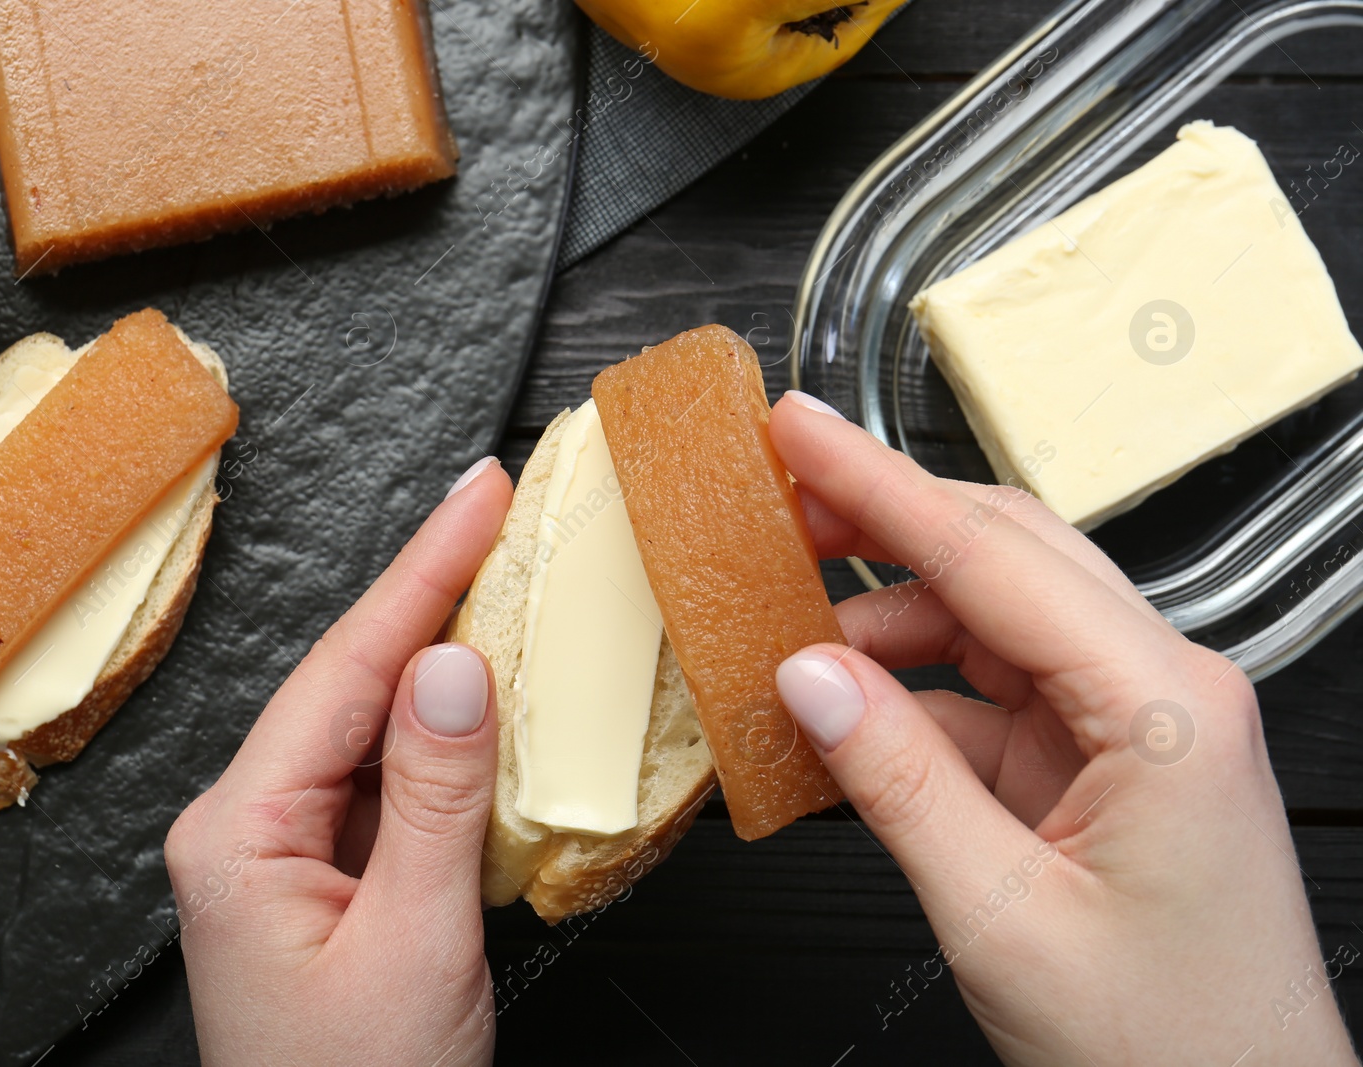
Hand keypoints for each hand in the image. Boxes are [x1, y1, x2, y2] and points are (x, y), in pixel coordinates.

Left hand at [165, 456, 510, 1066]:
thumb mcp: (414, 942)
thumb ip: (434, 798)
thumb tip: (454, 669)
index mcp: (239, 833)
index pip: (344, 670)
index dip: (420, 571)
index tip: (476, 497)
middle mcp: (248, 829)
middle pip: (351, 683)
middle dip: (429, 596)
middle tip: (496, 515)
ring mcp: (286, 855)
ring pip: (374, 728)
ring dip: (442, 663)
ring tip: (505, 584)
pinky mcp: (330, 881)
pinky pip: (390, 783)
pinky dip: (448, 741)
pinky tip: (491, 702)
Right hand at [769, 392, 1357, 1065]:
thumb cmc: (1169, 1048)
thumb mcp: (1003, 919)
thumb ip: (896, 783)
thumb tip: (809, 676)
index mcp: (1163, 706)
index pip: (993, 558)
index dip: (879, 484)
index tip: (797, 429)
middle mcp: (1159, 691)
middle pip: (1005, 557)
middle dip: (885, 519)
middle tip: (779, 494)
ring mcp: (1131, 724)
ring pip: (993, 618)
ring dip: (889, 614)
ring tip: (791, 621)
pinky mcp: (1101, 763)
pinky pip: (991, 693)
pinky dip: (910, 692)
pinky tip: (846, 707)